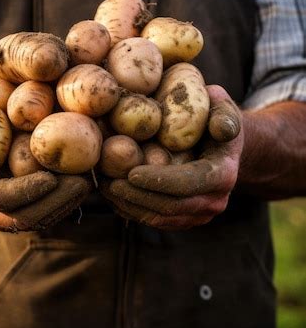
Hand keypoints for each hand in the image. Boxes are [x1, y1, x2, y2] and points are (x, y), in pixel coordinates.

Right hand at [0, 90, 92, 230]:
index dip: (26, 191)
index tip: (53, 177)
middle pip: (23, 218)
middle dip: (55, 202)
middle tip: (83, 182)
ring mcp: (4, 216)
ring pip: (38, 221)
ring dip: (66, 205)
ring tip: (89, 182)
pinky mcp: (23, 214)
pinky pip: (45, 216)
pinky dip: (66, 203)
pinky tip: (84, 184)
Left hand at [100, 85, 242, 229]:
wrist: (222, 145)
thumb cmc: (214, 115)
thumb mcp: (222, 107)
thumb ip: (224, 114)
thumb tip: (221, 129)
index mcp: (223, 173)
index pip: (189, 182)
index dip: (158, 180)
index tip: (131, 172)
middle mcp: (215, 200)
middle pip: (171, 206)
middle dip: (136, 196)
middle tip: (108, 182)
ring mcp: (201, 214)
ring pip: (160, 218)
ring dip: (129, 206)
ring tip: (104, 187)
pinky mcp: (186, 219)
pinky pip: (157, 221)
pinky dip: (132, 210)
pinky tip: (113, 195)